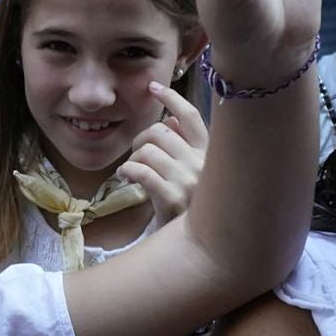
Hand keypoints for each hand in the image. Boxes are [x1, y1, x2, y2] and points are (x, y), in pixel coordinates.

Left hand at [118, 82, 209, 226]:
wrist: (199, 248)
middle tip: (136, 154)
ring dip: (133, 159)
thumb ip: (185, 147)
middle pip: (161, 131)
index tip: (153, 88)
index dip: (171, 98)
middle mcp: (203, 163)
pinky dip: (128, 171)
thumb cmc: (192, 210)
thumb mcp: (193, 175)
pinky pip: (141, 171)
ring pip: (148, 150)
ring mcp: (190, 180)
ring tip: (132, 171)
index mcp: (210, 154)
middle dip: (141, 139)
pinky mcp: (174, 198)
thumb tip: (171, 121)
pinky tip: (125, 176)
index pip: (191, 116)